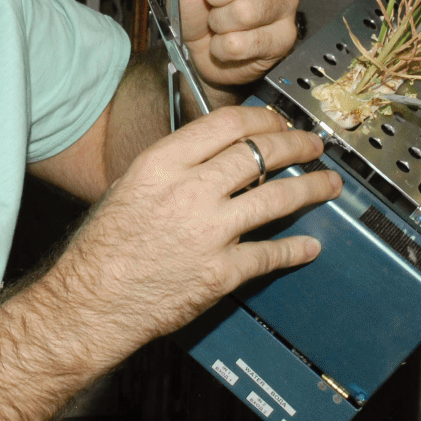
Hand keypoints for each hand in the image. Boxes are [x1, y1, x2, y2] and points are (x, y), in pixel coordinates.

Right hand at [42, 104, 338, 357]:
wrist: (91, 301)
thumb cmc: (104, 247)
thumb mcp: (131, 186)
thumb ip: (174, 166)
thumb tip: (216, 153)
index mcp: (163, 163)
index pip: (227, 124)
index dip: (263, 119)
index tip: (278, 122)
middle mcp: (190, 191)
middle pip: (260, 154)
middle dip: (295, 146)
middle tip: (313, 147)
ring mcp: (209, 232)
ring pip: (276, 198)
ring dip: (310, 189)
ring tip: (328, 185)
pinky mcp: (221, 272)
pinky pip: (269, 254)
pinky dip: (294, 249)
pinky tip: (308, 245)